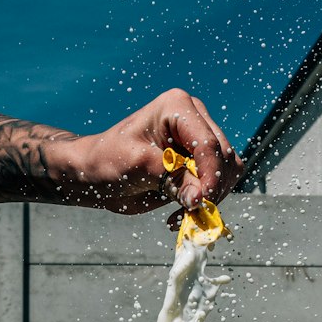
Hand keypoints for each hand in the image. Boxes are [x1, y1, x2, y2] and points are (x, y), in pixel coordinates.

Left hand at [60, 88, 243, 216]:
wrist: (94, 173)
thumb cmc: (106, 159)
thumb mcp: (136, 166)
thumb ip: (170, 179)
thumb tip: (200, 199)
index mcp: (178, 107)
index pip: (207, 143)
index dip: (210, 175)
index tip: (201, 202)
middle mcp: (194, 120)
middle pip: (223, 157)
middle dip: (212, 188)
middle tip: (190, 212)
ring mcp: (197, 142)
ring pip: (226, 172)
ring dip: (211, 198)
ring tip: (182, 215)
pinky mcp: (197, 164)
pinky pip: (216, 185)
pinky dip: (204, 203)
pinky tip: (181, 214)